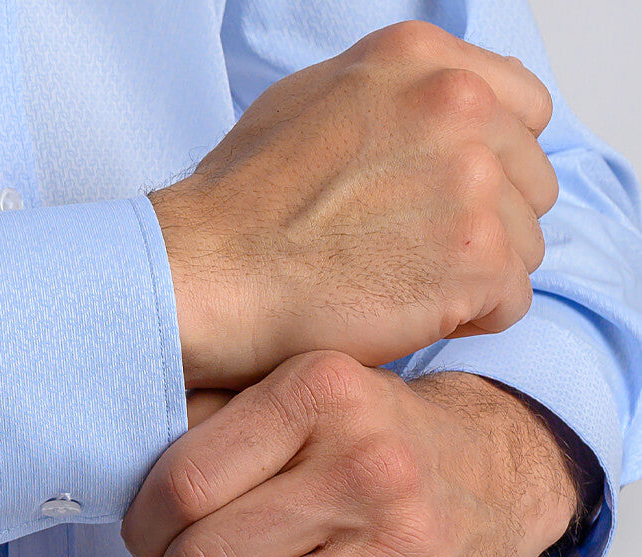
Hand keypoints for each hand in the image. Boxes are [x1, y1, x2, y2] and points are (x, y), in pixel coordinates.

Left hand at [124, 351, 578, 556]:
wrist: (498, 470)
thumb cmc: (371, 435)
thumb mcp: (296, 390)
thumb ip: (210, 416)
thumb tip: (116, 459)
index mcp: (321, 394)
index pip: (183, 485)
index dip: (143, 526)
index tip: (148, 536)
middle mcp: (370, 467)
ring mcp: (406, 549)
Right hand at [158, 21, 557, 388]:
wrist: (207, 271)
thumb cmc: (241, 200)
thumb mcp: (312, 99)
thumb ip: (395, 95)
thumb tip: (447, 107)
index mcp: (420, 59)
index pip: (523, 106)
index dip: (487, 159)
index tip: (439, 193)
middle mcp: (457, 105)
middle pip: (529, 180)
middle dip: (481, 220)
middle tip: (402, 247)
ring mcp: (472, 181)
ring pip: (525, 244)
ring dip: (470, 273)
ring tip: (391, 279)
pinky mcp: (477, 258)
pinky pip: (510, 302)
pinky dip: (461, 318)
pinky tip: (398, 308)